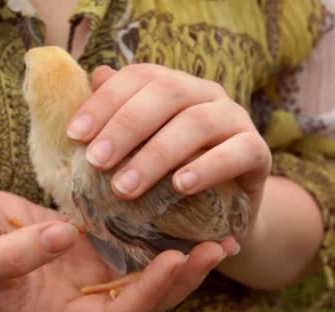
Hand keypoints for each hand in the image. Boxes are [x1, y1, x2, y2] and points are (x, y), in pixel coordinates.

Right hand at [0, 188, 235, 311]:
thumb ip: (16, 254)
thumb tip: (66, 239)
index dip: (149, 293)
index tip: (179, 260)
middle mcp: (74, 302)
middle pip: (139, 299)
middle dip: (181, 278)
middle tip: (217, 245)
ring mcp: (79, 276)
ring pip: (139, 273)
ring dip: (177, 257)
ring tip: (216, 232)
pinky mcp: (81, 248)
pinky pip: (123, 245)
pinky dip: (150, 234)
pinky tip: (175, 211)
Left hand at [66, 64, 270, 229]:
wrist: (219, 212)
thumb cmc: (167, 178)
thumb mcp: (136, 151)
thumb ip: (117, 117)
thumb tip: (96, 76)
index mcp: (173, 86)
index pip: (138, 77)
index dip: (104, 102)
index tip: (76, 136)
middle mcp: (205, 94)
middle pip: (166, 94)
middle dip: (125, 127)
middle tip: (96, 162)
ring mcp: (235, 119)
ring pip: (197, 123)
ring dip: (156, 155)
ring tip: (125, 187)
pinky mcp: (259, 152)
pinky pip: (237, 152)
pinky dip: (207, 167)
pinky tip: (180, 186)